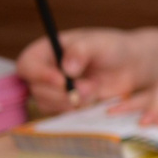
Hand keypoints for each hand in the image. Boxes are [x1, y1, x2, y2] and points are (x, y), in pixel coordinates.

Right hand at [17, 27, 151, 111]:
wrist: (130, 66)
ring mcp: (53, 90)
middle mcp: (44, 71)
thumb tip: (67, 68)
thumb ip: (81, 50)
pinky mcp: (64, 104)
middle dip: (64, 92)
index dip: (39, 75)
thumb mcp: (99, 43)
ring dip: (73, 101)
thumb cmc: (113, 48)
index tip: (62, 80)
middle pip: (37, 89)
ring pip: (48, 104)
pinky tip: (94, 98)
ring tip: (95, 88)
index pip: (27, 65)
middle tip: (91, 87)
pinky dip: (78, 109)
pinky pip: (61, 113)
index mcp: (46, 51)